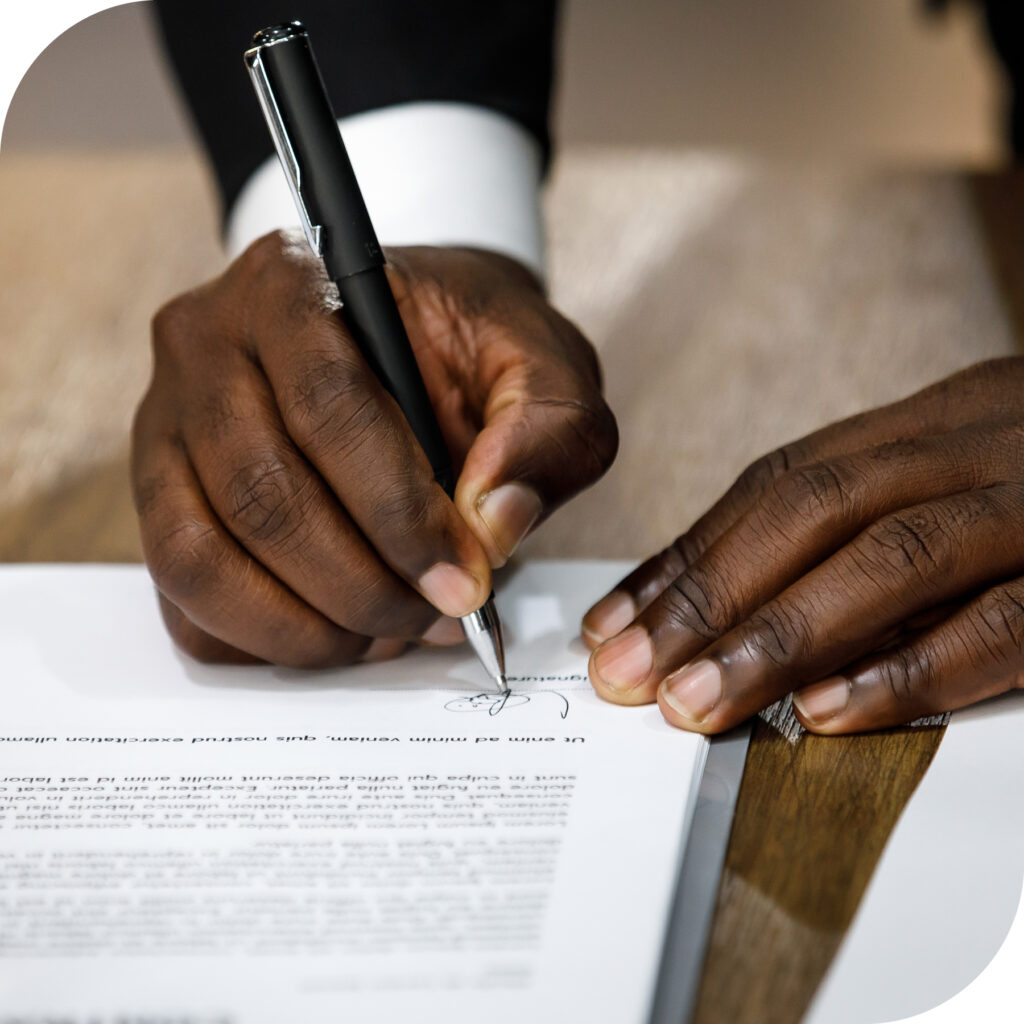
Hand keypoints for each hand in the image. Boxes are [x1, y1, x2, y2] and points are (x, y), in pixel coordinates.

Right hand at [132, 233, 615, 666]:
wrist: (412, 341)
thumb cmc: (468, 349)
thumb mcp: (543, 365)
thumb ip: (547, 432)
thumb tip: (493, 526)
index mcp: (292, 284)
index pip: (328, 408)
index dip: (399, 514)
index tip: (463, 581)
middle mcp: (204, 344)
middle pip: (260, 494)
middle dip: (359, 585)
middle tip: (433, 619)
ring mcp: (164, 423)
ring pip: (201, 556)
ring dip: (304, 625)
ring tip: (385, 635)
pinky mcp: (157, 494)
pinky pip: (181, 593)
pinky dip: (257, 638)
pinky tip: (334, 636)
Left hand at [583, 358, 1023, 733]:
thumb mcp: (961, 476)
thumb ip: (866, 525)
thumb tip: (734, 612)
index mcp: (935, 422)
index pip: (784, 484)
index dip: (691, 554)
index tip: (616, 620)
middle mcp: (975, 447)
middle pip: (815, 510)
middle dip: (708, 596)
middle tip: (628, 670)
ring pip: (890, 559)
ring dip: (777, 637)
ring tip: (694, 701)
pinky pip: (1000, 620)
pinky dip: (905, 670)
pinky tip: (825, 710)